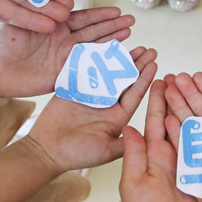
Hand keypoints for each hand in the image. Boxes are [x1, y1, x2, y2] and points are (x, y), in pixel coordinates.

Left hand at [0, 7, 134, 97]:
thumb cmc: (2, 43)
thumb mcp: (17, 19)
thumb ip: (33, 6)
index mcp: (55, 25)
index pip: (82, 17)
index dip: (100, 14)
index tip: (116, 10)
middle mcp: (64, 40)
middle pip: (93, 31)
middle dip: (112, 25)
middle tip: (131, 19)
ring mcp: (65, 57)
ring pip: (93, 47)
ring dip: (111, 40)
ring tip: (129, 33)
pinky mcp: (64, 75)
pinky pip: (85, 68)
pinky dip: (100, 64)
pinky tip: (115, 59)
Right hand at [27, 46, 157, 171]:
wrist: (47, 151)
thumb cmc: (77, 154)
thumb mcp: (106, 150)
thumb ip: (126, 143)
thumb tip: (148, 135)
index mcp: (117, 116)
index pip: (135, 94)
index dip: (144, 79)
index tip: (154, 64)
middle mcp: (107, 103)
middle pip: (124, 80)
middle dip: (137, 65)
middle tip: (149, 50)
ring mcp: (90, 95)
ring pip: (108, 73)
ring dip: (119, 59)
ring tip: (133, 46)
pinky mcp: (74, 89)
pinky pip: (86, 70)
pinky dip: (94, 59)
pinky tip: (104, 46)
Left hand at [120, 80, 201, 201]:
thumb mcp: (134, 185)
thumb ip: (133, 157)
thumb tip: (129, 127)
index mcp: (152, 154)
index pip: (154, 121)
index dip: (157, 100)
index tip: (160, 78)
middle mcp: (170, 154)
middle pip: (175, 119)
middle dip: (178, 97)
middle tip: (182, 74)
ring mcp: (189, 162)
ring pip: (193, 129)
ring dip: (195, 108)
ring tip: (198, 87)